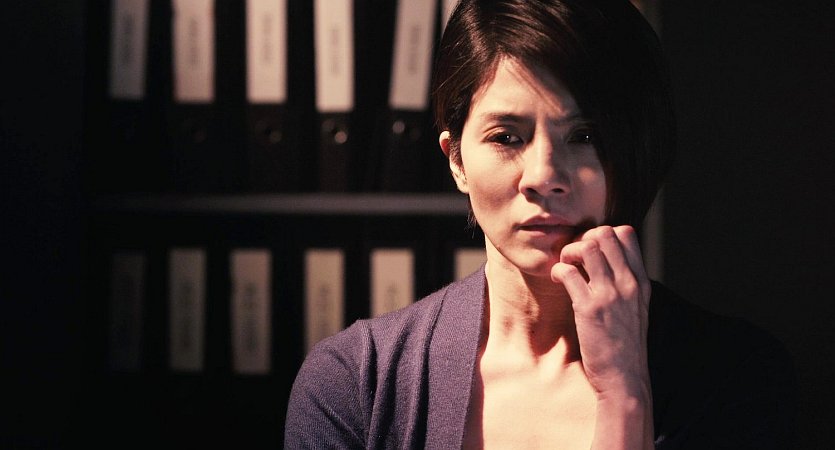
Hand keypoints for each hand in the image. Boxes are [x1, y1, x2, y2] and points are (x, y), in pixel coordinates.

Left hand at [551, 225, 653, 448]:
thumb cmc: (626, 347)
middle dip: (583, 238)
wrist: (625, 379)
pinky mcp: (589, 308)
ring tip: (565, 266)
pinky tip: (557, 280)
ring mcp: (610, 294)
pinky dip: (557, 270)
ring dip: (569, 251)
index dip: (603, 234)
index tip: (590, 252)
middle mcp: (628, 283)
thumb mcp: (637, 309)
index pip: (627, 234)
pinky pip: (569, 271)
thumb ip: (626, 285)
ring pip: (588, 245)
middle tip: (574, 258)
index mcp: (641, 281)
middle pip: (605, 233)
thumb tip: (606, 264)